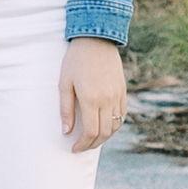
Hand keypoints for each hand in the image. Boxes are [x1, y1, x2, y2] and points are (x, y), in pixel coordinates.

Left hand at [60, 36, 123, 152]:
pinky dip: (114, 125)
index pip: (90, 132)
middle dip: (92, 144)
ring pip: (115, 126)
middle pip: (104, 133)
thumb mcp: (64, 83)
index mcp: (91, 99)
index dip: (82, 145)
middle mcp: (107, 100)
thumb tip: (66, 132)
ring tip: (92, 138)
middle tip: (81, 147)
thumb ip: (66, 109)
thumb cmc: (76, 60)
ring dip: (104, 137)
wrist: (96, 39)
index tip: (74, 148)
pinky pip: (122, 115)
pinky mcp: (123, 91)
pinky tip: (105, 125)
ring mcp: (117, 95)